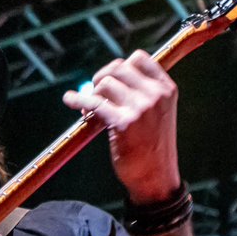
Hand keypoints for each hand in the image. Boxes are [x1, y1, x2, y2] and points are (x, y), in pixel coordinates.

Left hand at [62, 50, 181, 204]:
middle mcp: (156, 95)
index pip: (139, 58)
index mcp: (166, 89)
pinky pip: (94, 103)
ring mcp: (141, 108)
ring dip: (91, 94)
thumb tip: (103, 80)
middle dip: (101, 78)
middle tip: (94, 94)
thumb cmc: (151, 146)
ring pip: (105, 84)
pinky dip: (78, 100)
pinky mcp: (124, 123)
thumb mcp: (156, 113)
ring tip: (90, 111)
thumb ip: (139, 94)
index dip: (119, 66)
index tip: (109, 80)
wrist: (156, 177)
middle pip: (118, 67)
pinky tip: (69, 100)